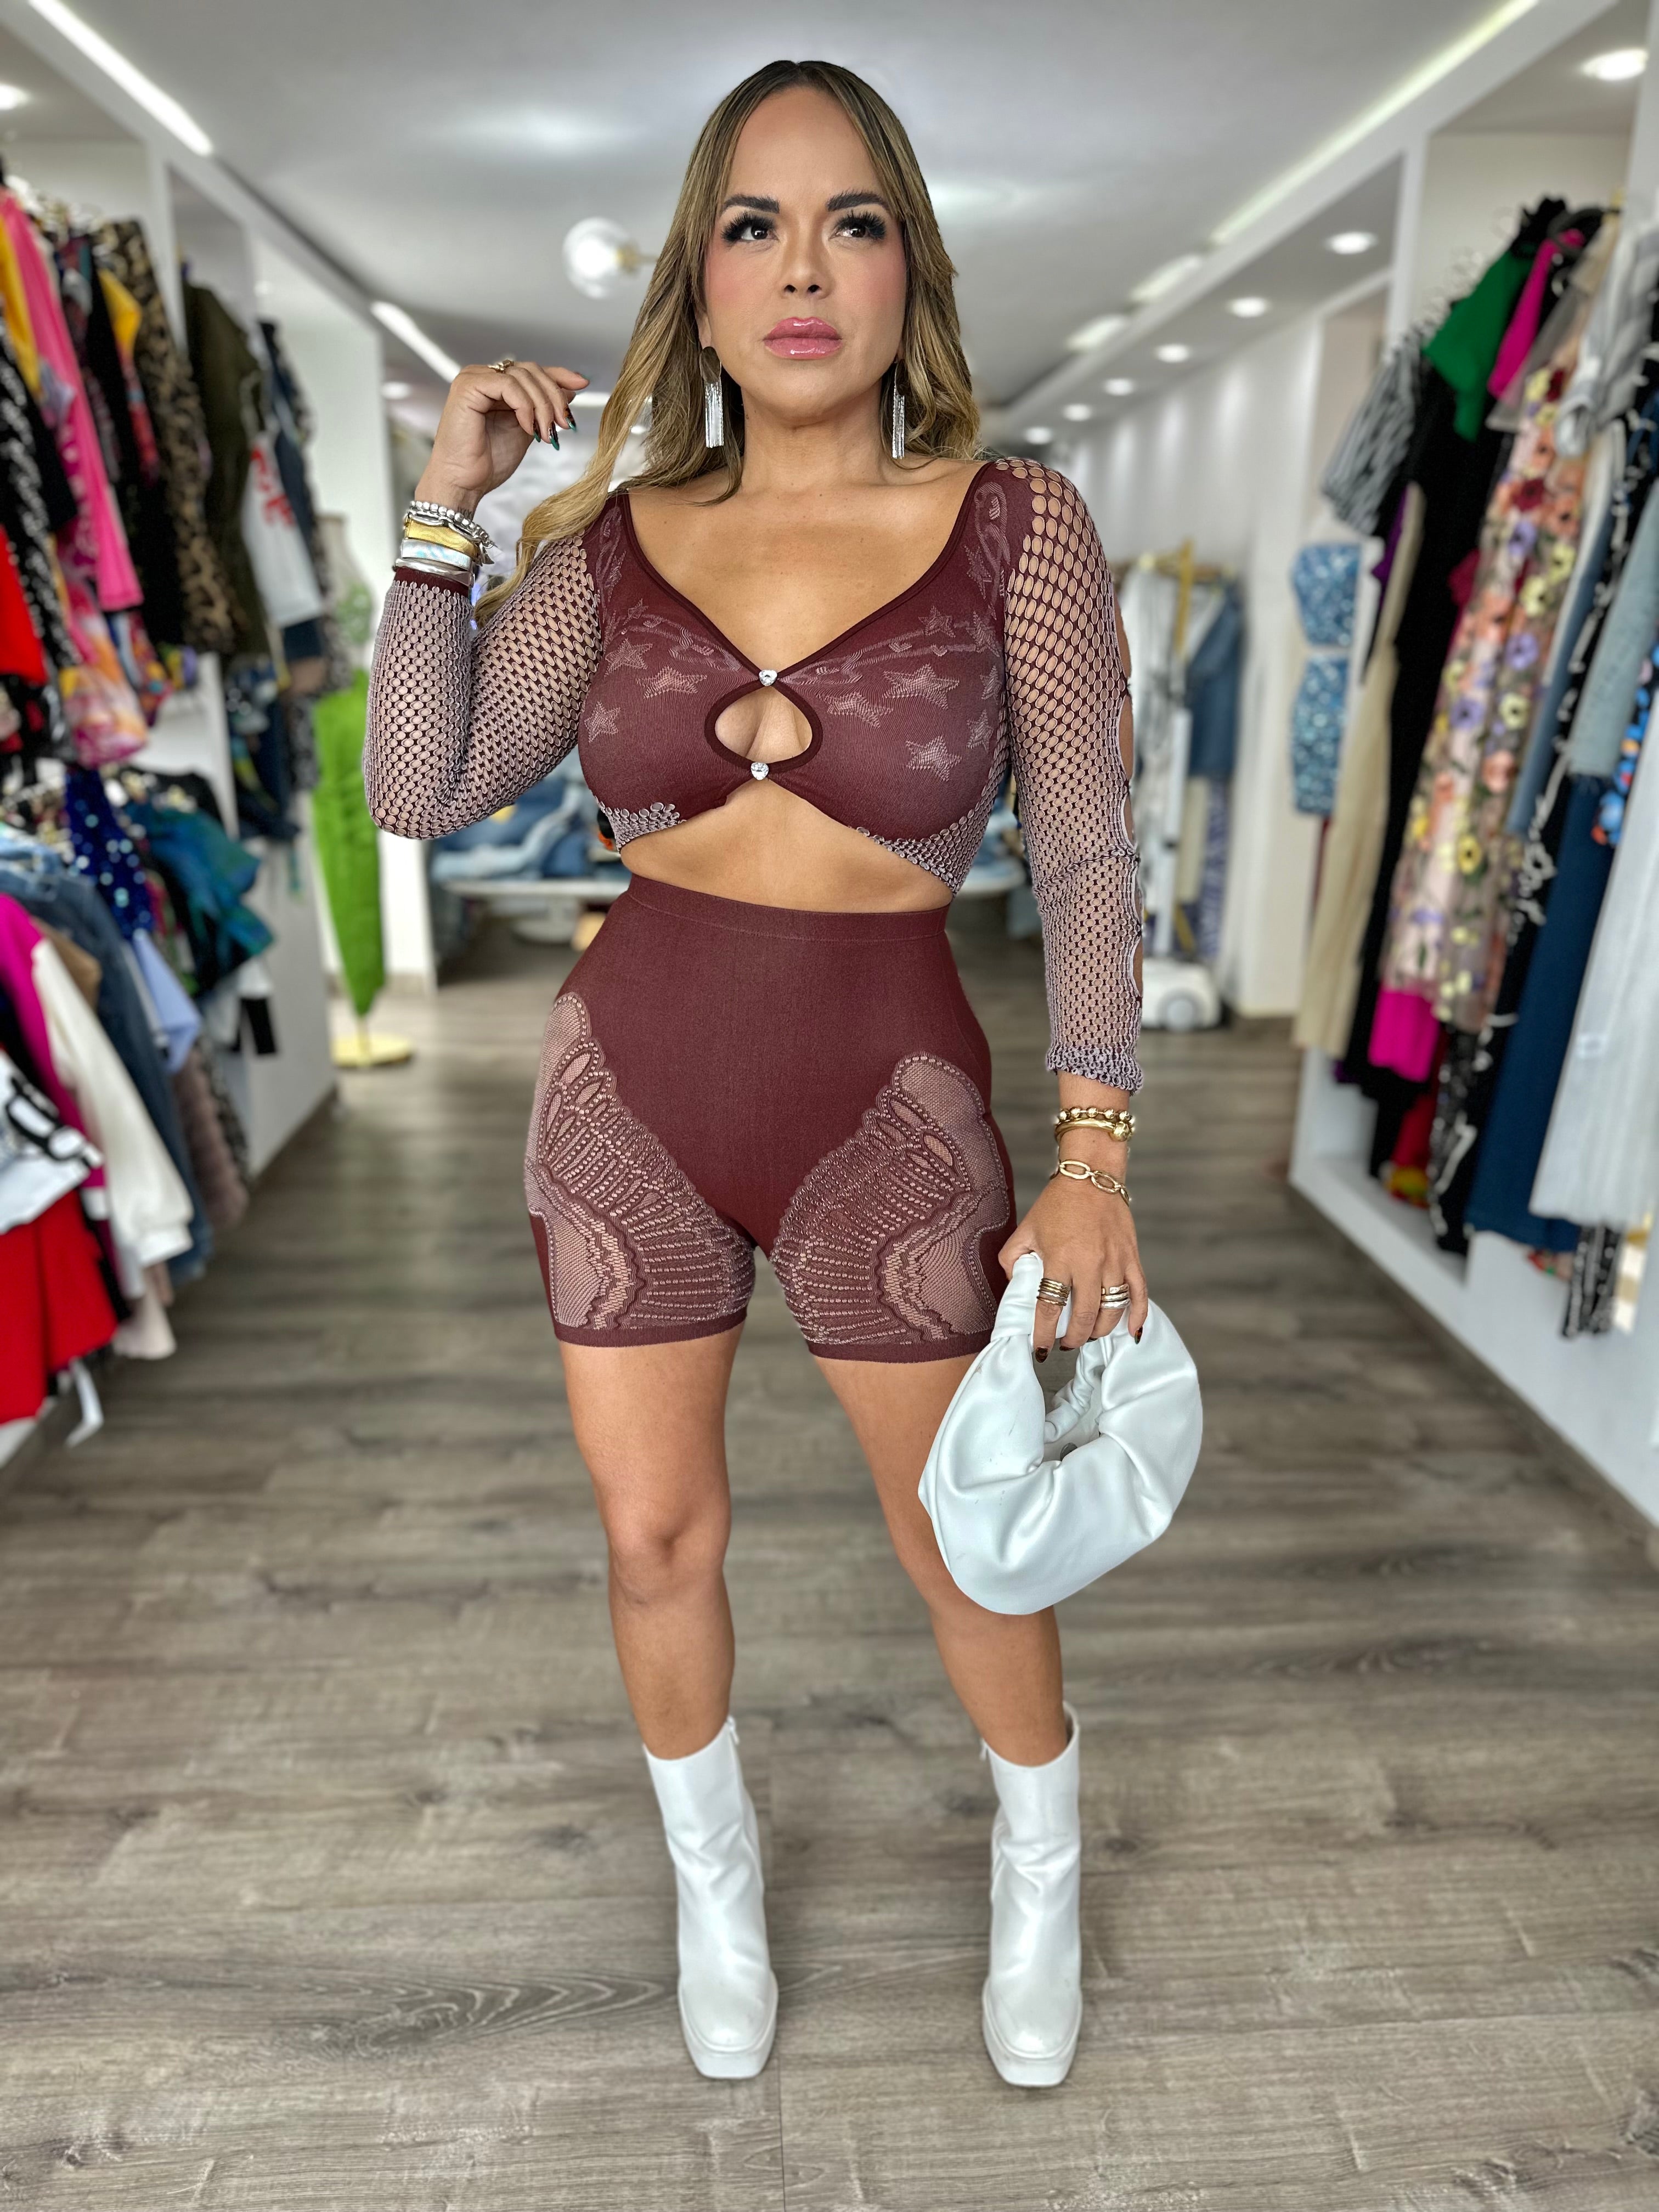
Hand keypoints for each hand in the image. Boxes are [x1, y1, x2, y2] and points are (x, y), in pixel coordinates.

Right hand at [414, 360, 589, 511]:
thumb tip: (569, 389)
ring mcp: (474, 378)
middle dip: (553, 396)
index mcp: (495, 384)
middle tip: (563, 424)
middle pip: (530, 370)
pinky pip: (508, 385)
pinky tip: (527, 428)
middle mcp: (483, 376)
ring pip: (522, 376)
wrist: (465, 483)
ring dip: (542, 406)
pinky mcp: (468, 386)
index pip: (532, 371)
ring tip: (545, 434)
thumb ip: (543, 409)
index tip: (581, 385)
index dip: (558, 376)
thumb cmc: (488, 463)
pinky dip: (524, 406)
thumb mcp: (528, 430)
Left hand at [998, 1169, 1147, 1360]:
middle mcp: (1089, 1264)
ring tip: (1089, 1335)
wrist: (1091, 1176)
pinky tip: (1131, 1332)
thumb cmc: (1056, 1204)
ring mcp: (1114, 1262)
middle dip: (1074, 1338)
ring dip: (1100, 1330)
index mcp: (1060, 1259)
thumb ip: (1013, 1260)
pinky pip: (1140, 1293)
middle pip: (1084, 1316)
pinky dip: (1138, 1317)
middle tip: (1066, 1343)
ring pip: (1112, 1310)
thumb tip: (1014, 1286)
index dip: (1044, 1333)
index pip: (1049, 1307)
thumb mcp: (1025, 1230)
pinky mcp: (1132, 1258)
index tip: (1040, 1348)